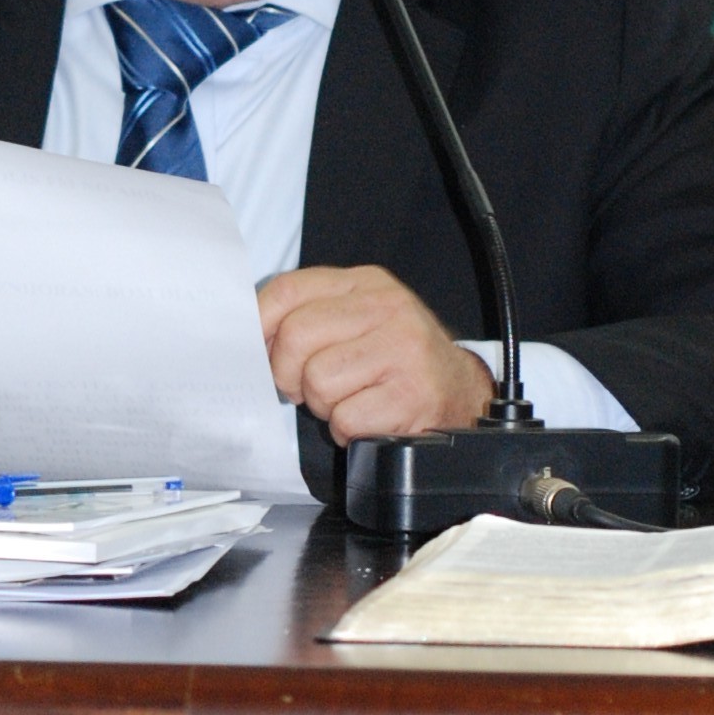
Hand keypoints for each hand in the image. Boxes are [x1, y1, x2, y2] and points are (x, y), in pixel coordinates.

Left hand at [256, 266, 491, 444]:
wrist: (462, 394)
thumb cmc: (398, 362)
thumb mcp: (358, 321)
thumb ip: (311, 317)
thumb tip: (251, 337)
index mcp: (365, 283)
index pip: (287, 291)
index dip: (259, 327)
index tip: (260, 352)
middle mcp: (386, 308)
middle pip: (295, 337)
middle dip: (290, 375)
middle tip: (310, 388)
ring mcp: (402, 349)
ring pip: (317, 381)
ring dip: (325, 405)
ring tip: (350, 401)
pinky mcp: (410, 394)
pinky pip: (345, 418)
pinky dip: (349, 430)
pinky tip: (369, 419)